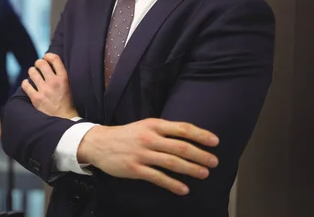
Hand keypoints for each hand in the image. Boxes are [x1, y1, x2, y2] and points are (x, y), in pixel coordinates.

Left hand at [21, 53, 77, 118]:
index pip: (54, 58)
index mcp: (64, 78)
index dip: (48, 56)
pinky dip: (25, 83)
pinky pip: (26, 85)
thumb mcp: (69, 85)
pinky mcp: (36, 99)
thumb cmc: (67, 102)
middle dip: (38, 63)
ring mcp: (44, 91)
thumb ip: (61, 75)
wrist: (65, 119)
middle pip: (41, 63)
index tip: (46, 58)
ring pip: (32, 72)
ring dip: (32, 71)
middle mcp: (54, 82)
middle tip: (38, 66)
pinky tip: (28, 84)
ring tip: (33, 74)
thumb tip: (50, 63)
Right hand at [78, 118, 218, 194]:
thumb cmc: (126, 135)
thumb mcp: (144, 126)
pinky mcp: (135, 169)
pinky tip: (184, 189)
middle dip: (201, 155)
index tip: (215, 142)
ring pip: (172, 162)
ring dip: (191, 169)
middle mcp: (149, 138)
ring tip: (204, 174)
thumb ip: (164, 130)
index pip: (182, 128)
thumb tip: (188, 138)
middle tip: (214, 162)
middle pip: (181, 147)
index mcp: (153, 125)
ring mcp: (142, 154)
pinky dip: (173, 184)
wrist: (98, 143)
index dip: (200, 135)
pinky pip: (158, 178)